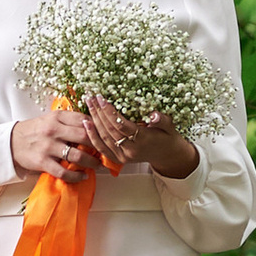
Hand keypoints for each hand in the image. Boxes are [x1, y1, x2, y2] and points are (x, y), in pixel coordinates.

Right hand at [11, 107, 100, 181]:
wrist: (12, 142)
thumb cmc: (36, 131)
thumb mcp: (51, 119)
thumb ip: (69, 121)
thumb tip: (93, 127)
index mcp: (57, 117)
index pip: (84, 120)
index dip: (98, 128)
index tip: (105, 135)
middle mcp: (53, 130)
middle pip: (85, 136)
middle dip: (99, 145)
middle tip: (105, 151)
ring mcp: (48, 147)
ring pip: (77, 156)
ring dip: (92, 162)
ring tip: (97, 165)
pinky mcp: (42, 162)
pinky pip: (64, 172)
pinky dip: (76, 176)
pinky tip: (83, 176)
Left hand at [85, 93, 199, 180]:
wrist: (167, 155)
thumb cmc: (167, 137)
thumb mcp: (170, 126)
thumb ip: (162, 120)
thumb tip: (154, 115)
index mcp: (143, 141)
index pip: (121, 125)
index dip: (110, 112)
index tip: (101, 98)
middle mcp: (131, 151)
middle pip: (110, 130)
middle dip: (98, 112)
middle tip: (91, 97)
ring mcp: (123, 156)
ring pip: (104, 138)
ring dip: (93, 120)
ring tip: (88, 104)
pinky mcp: (118, 159)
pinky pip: (101, 148)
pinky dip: (92, 136)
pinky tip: (86, 123)